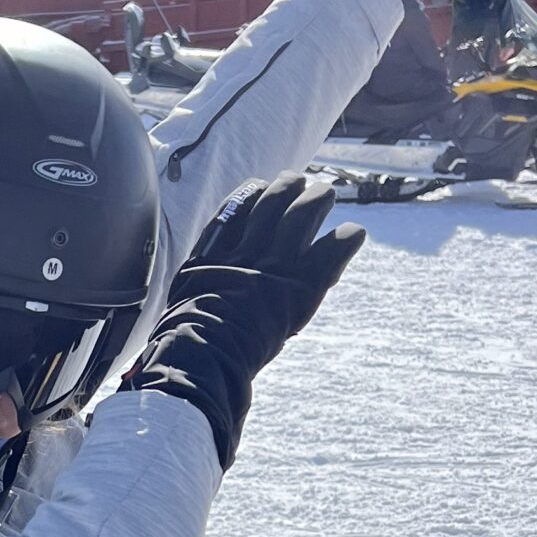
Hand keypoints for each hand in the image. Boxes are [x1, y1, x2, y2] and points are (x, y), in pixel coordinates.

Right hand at [122, 177, 362, 468]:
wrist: (203, 354)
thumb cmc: (185, 338)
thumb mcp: (183, 297)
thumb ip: (196, 280)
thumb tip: (196, 281)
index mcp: (218, 250)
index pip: (239, 204)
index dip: (254, 191)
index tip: (262, 186)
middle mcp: (248, 251)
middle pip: (274, 200)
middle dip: (289, 186)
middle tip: (301, 183)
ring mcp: (276, 265)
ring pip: (305, 213)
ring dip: (318, 198)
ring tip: (327, 194)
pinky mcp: (302, 286)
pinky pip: (333, 249)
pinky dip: (346, 239)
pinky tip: (353, 234)